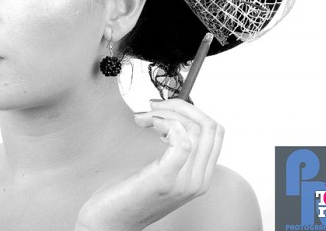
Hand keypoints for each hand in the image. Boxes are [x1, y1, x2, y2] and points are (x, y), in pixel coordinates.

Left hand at [74, 98, 223, 230]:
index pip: (215, 132)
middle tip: (153, 107)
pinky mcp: (164, 180)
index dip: (191, 110)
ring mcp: (184, 182)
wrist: (110, 222)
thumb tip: (173, 116)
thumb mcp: (159, 169)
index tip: (166, 106)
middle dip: (180, 107)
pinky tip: (149, 125)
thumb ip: (173, 149)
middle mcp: (198, 181)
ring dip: (167, 113)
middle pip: (210, 127)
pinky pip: (182, 142)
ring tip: (144, 119)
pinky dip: (167, 124)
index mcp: (200, 176)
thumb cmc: (129, 194)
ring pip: (196, 130)